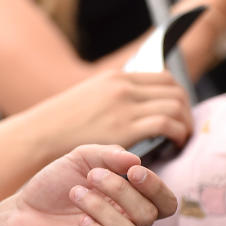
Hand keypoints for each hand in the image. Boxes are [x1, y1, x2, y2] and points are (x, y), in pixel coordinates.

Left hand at [0, 145, 177, 225]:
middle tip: (90, 177)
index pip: (165, 203)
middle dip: (120, 190)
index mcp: (130, 204)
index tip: (132, 170)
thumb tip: (136, 161)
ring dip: (101, 207)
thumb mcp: (80, 160)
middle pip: (148, 214)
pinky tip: (80, 221)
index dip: (156, 187)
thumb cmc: (53, 187)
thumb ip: (108, 155)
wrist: (17, 213)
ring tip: (75, 194)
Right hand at [22, 69, 192, 152]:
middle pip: (175, 90)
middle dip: (186, 111)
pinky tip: (171, 148)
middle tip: (183, 131)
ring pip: (176, 106)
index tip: (177, 115)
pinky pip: (167, 124)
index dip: (178, 97)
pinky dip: (178, 135)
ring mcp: (124, 105)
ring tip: (179, 142)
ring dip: (185, 125)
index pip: (164, 77)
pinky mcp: (124, 127)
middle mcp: (123, 87)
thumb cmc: (60, 125)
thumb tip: (140, 110)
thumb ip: (114, 100)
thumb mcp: (88, 99)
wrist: (38, 135)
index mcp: (115, 77)